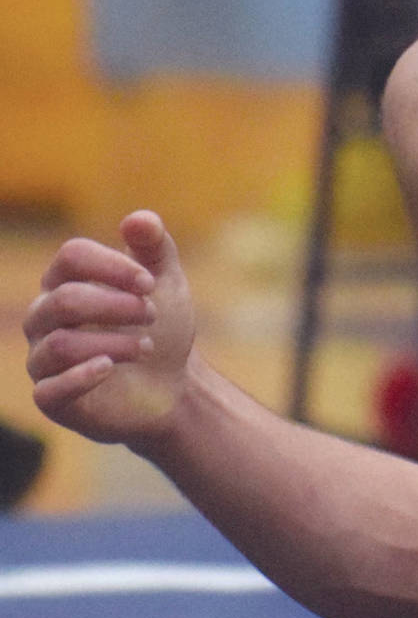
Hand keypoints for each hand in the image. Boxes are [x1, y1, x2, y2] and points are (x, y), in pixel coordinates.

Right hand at [25, 211, 196, 451]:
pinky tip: (108, 369)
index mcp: (66, 282)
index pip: (71, 256)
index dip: (113, 266)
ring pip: (60, 344)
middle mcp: (45, 317)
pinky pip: (49, 389)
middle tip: (151, 315)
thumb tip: (139, 219)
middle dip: (117, 306)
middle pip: (65, 300)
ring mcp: (44, 359)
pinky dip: (80, 377)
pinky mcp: (53, 398)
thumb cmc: (161, 326)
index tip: (150, 284)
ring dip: (113, 344)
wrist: (173, 384)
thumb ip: (154, 247)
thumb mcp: (166, 283)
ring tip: (146, 348)